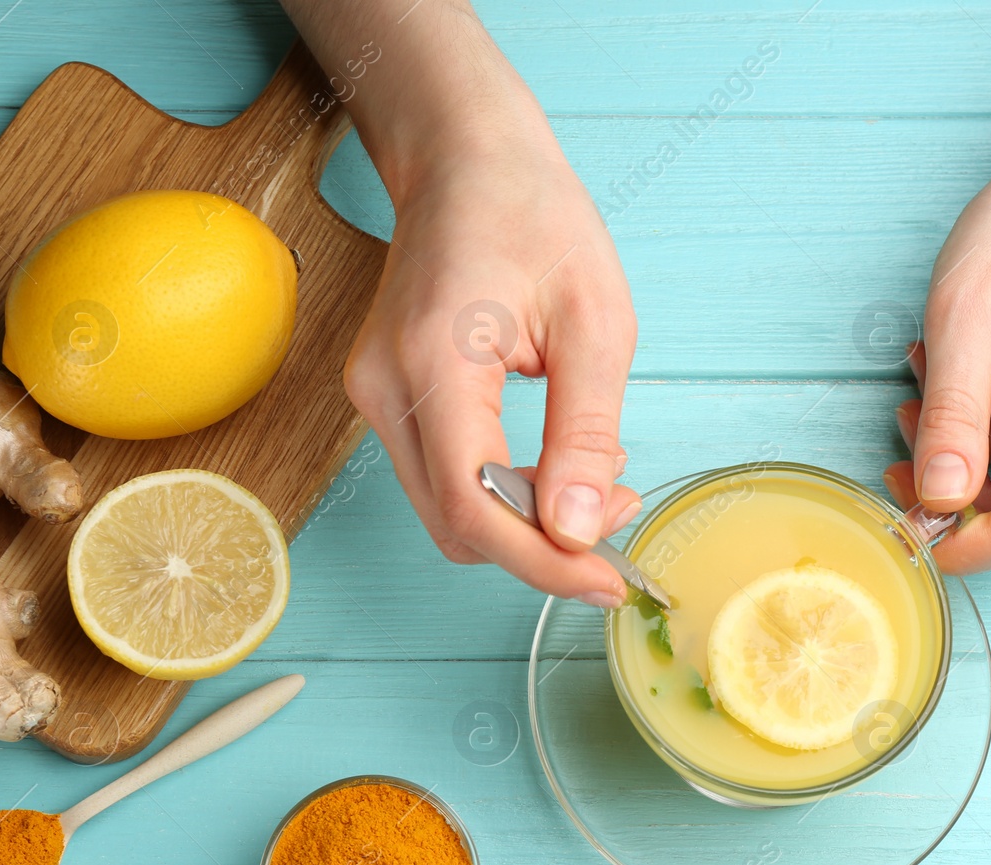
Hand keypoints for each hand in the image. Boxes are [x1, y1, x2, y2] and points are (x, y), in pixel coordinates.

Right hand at [341, 29, 638, 606]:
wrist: (466, 159)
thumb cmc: (534, 216)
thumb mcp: (595, 321)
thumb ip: (585, 432)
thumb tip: (575, 529)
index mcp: (433, 361)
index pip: (474, 506)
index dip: (543, 563)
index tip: (607, 579)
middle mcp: (383, 388)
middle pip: (455, 524)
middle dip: (542, 547)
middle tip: (617, 514)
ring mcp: (374, 395)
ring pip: (447, 511)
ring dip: (524, 524)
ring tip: (597, 484)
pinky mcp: (385, 398)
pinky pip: (442, 479)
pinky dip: (502, 495)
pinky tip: (555, 465)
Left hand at [882, 163, 990, 578]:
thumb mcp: (965, 313)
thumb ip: (953, 412)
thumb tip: (939, 499)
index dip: (967, 547)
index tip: (908, 523)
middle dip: (965, 517)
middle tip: (905, 460)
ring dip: (970, 474)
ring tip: (926, 398)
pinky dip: (989, 444)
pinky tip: (957, 385)